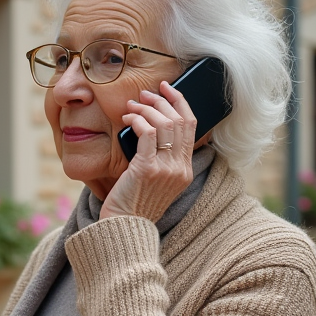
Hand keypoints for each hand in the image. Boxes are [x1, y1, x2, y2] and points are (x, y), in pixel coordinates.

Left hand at [99, 81, 197, 221]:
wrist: (123, 227)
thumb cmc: (134, 202)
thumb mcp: (156, 180)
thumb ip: (160, 157)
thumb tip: (149, 124)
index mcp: (186, 170)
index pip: (191, 126)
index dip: (180, 102)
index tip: (167, 89)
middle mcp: (180, 169)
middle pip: (179, 120)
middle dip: (161, 100)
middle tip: (144, 94)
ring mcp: (166, 169)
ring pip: (164, 123)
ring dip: (146, 109)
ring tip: (131, 107)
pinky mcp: (148, 168)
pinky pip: (148, 132)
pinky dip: (137, 120)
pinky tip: (128, 119)